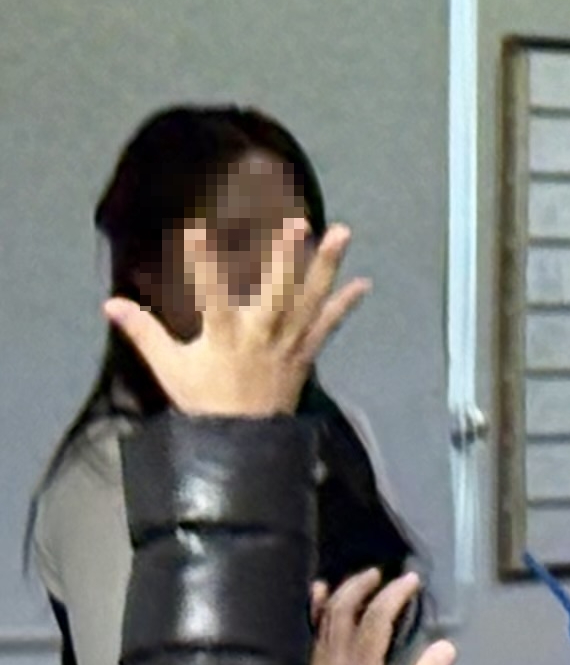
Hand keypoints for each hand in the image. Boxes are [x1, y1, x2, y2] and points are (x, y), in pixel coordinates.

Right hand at [109, 217, 366, 420]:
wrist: (244, 441)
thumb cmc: (204, 401)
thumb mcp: (169, 368)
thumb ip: (143, 332)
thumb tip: (110, 303)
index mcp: (224, 338)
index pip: (211, 294)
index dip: (203, 263)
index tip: (196, 229)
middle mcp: (262, 336)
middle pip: (277, 291)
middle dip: (287, 257)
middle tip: (299, 223)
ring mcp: (289, 343)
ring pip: (310, 300)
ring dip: (326, 266)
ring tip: (342, 233)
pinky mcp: (306, 353)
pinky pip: (329, 326)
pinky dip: (345, 305)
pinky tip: (364, 283)